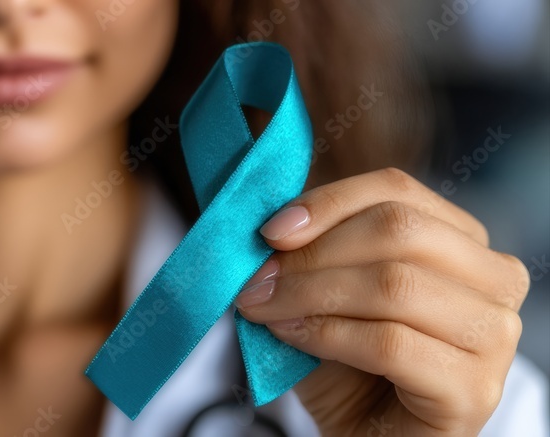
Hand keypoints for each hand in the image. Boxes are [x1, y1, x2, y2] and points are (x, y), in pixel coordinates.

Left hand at [234, 168, 529, 435]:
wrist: (364, 433)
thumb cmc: (346, 359)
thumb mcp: (325, 288)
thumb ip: (311, 249)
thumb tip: (270, 221)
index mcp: (461, 240)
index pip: (397, 190)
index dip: (328, 202)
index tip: (270, 231)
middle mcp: (494, 279)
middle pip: (398, 230)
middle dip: (312, 253)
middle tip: (257, 280)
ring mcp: (493, 335)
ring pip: (393, 284)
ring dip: (310, 293)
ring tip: (263, 308)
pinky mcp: (474, 389)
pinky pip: (389, 343)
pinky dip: (327, 334)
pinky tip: (291, 335)